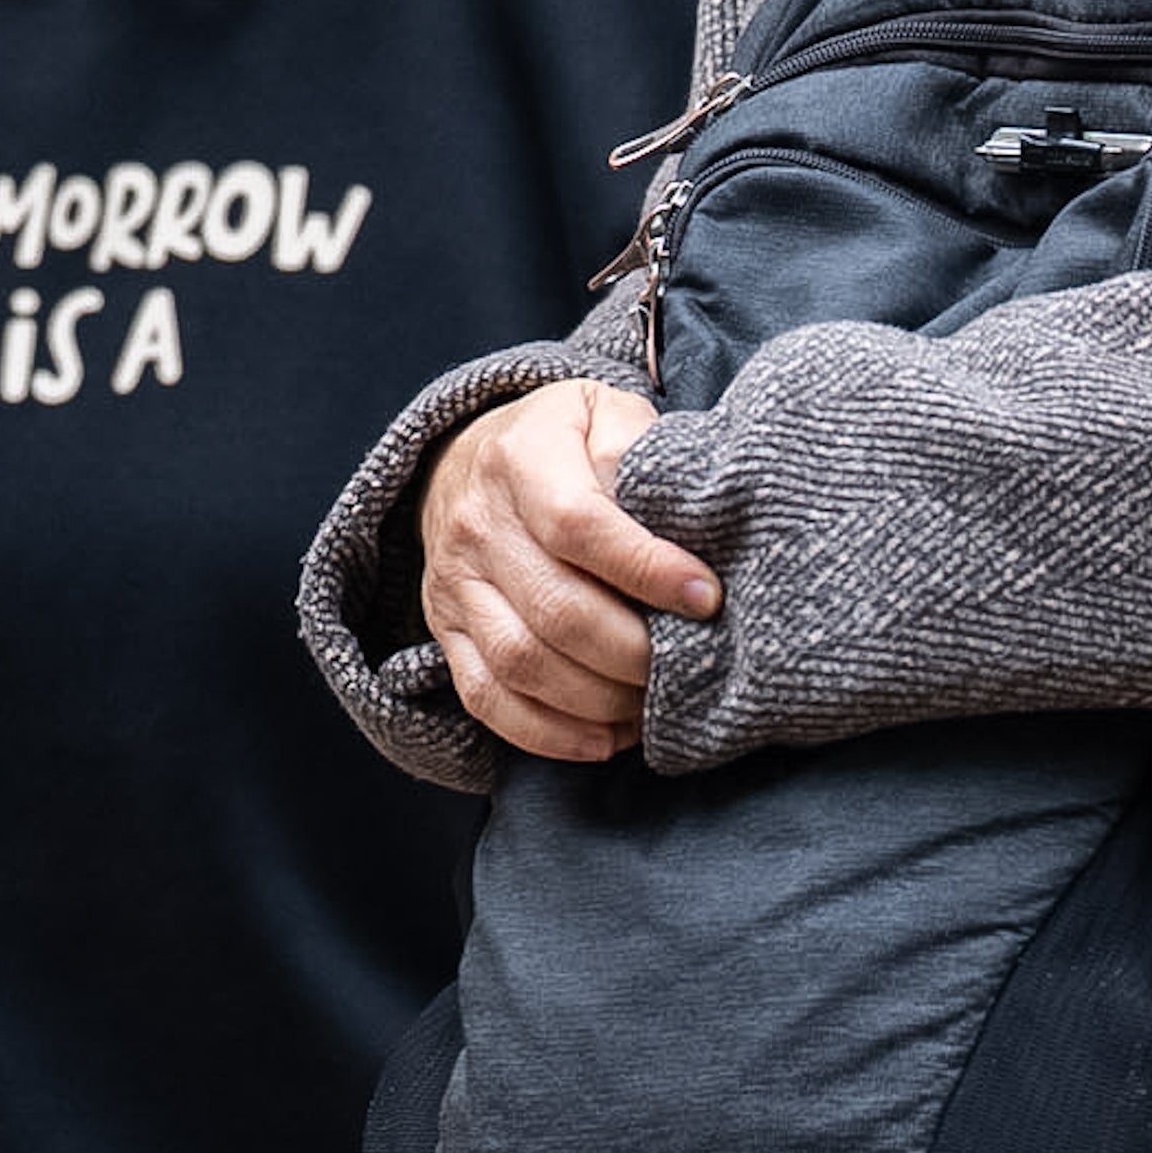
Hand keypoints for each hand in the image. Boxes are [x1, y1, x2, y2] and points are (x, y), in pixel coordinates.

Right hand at [417, 379, 719, 763]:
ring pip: (521, 663)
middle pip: (555, 609)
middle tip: (689, 662)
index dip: (647, 569)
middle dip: (634, 651)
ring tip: (653, 701)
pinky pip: (486, 699)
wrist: (467, 457)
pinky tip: (605, 738)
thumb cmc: (564, 441)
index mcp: (522, 457)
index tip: (706, 598)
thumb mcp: (606, 414)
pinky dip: (548, 732)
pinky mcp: (446, 631)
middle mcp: (477, 523)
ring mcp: (454, 583)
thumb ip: (642, 454)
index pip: (579, 526)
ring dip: (599, 699)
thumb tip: (684, 520)